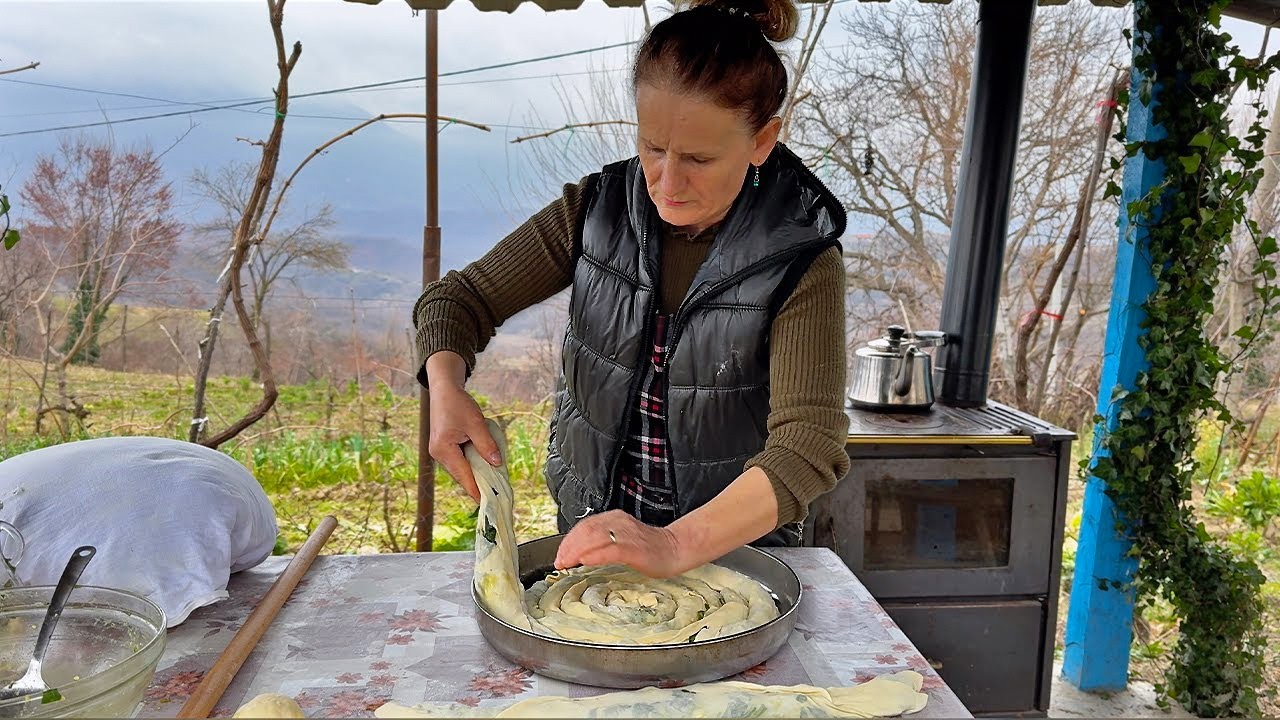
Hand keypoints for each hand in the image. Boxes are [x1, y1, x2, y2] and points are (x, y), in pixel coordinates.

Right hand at [426, 354, 500, 501]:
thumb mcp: (476, 423)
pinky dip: (470, 462)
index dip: (476, 490)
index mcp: (444, 450)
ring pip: (460, 468)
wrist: (443, 390)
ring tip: (492, 477)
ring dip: (475, 471)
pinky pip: (458, 460)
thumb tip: (496, 464)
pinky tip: (482, 462)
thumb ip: (486, 445)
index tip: (486, 503)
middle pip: (461, 475)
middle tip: (496, 490)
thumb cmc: (458, 404)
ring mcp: (439, 451)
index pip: (463, 476)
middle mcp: (438, 454)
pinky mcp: (443, 447)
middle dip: (477, 481)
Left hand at [553, 510, 686, 578]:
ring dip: (577, 551)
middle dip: (569, 547)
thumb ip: (601, 541)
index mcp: (614, 518)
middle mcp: (619, 522)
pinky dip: (596, 555)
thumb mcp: (620, 539)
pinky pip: (612, 550)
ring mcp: (628, 535)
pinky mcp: (636, 549)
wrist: (676, 549)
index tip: (559, 556)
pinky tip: (585, 561)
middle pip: (586, 531)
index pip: (584, 526)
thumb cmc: (647, 548)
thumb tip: (577, 553)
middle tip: (559, 562)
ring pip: (596, 538)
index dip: (568, 541)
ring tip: (566, 563)